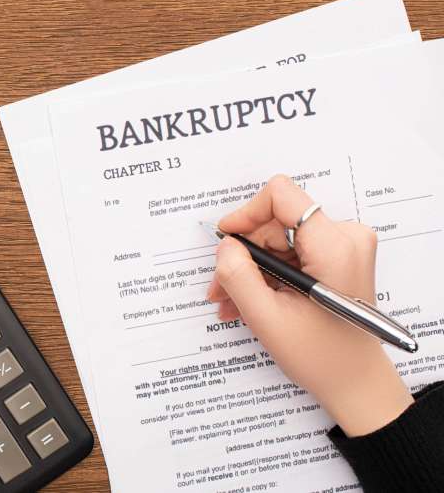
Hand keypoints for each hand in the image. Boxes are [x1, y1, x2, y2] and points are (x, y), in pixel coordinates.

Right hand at [207, 174, 411, 436]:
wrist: (356, 382)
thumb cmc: (321, 356)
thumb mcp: (267, 318)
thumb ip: (237, 275)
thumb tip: (225, 245)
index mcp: (335, 247)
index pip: (282, 196)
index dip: (246, 214)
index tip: (226, 240)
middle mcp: (347, 237)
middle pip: (277, 220)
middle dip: (245, 252)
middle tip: (222, 286)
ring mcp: (346, 247)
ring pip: (280, 238)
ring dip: (253, 268)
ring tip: (233, 301)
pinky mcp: (341, 257)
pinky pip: (292, 251)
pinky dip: (269, 273)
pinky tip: (252, 299)